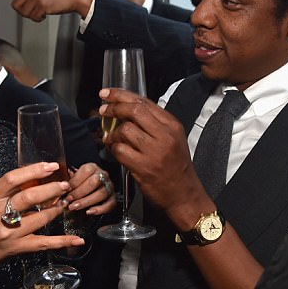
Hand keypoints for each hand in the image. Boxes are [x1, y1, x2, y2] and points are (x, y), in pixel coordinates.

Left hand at [0, 0, 94, 21]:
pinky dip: (39, 19)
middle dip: (23, 12)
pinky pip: (33, 17)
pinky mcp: (41, 5)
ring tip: (42, 11)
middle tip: (33, 12)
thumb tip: (22, 3)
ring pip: (24, 13)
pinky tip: (46, 14)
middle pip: (15, 6)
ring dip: (32, 16)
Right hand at [0, 162, 84, 273]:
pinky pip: (43, 243)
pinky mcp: (16, 249)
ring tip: (65, 203)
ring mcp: (8, 233)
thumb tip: (36, 177)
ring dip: (56, 210)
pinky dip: (63, 241)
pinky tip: (77, 240)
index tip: (51, 167)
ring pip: (39, 218)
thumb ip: (7, 192)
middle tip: (64, 185)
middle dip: (51, 189)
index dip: (34, 171)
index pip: (12, 179)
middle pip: (28, 197)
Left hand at [65, 163, 116, 215]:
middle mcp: (103, 176)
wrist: (94, 188)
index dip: (75, 181)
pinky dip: (99, 209)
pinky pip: (109, 204)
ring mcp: (109, 187)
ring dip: (86, 201)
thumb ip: (69, 179)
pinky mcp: (113, 198)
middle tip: (69, 200)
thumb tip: (62, 185)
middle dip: (79, 192)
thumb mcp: (75, 177)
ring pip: (101, 193)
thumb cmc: (83, 182)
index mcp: (93, 168)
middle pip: (94, 182)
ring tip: (75, 207)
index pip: (86, 171)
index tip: (65, 190)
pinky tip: (89, 211)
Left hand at [98, 88, 212, 227]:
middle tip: (103, 110)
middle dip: (113, 107)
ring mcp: (154, 152)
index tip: (107, 93)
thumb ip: (154, 123)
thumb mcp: (173, 139)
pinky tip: (115, 151)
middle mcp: (165, 136)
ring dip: (112, 134)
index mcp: (172, 125)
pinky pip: (119, 150)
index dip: (121, 95)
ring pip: (124, 130)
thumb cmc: (176, 167)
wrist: (184, 195)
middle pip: (133, 110)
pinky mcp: (143, 167)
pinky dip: (113, 149)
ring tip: (111, 139)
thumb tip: (126, 109)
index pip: (144, 101)